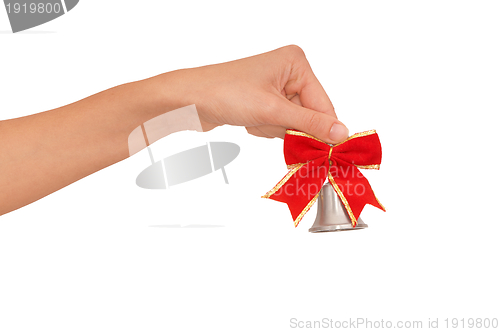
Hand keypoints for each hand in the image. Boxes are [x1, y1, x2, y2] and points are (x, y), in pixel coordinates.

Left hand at [168, 45, 348, 142]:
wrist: (188, 101)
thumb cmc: (225, 93)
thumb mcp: (272, 110)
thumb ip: (309, 123)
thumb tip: (341, 133)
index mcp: (295, 63)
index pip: (323, 103)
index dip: (323, 129)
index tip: (328, 153)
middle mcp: (288, 72)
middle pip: (307, 115)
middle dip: (288, 127)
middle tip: (270, 127)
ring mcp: (275, 88)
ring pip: (291, 124)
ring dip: (273, 128)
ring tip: (252, 118)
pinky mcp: (264, 102)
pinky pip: (277, 125)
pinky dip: (264, 128)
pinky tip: (247, 120)